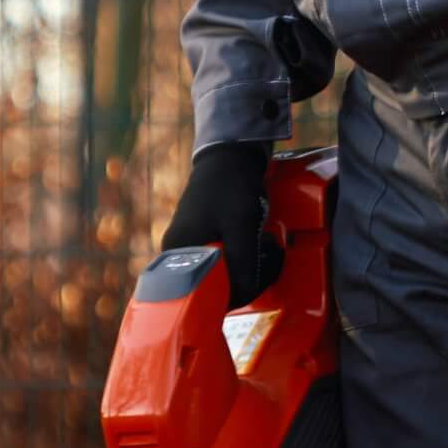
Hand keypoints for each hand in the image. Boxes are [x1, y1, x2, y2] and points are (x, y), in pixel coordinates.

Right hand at [161, 140, 276, 306]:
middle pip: (214, 285)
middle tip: (269, 257)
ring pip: (221, 273)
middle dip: (246, 278)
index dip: (235, 293)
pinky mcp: (202, 236)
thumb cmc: (231, 186)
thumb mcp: (240, 226)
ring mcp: (189, 244)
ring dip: (248, 266)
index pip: (204, 294)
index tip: (259, 278)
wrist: (230, 152)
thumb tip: (244, 295)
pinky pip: (223, 259)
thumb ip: (242, 263)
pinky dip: (243, 256)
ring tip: (267, 247)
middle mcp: (178, 253)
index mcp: (178, 253)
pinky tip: (258, 243)